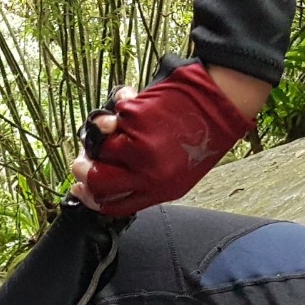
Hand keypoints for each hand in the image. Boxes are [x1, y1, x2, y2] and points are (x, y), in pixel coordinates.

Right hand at [71, 57, 258, 215]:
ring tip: (111, 125)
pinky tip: (126, 99)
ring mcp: (142, 147)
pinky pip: (111, 120)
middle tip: (81, 161)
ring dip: (100, 136)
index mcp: (161, 190)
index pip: (114, 206)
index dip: (91, 198)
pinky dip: (115, 106)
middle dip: (83, 171)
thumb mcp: (180, 171)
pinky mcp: (137, 120)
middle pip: (99, 182)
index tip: (80, 188)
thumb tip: (107, 179)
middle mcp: (150, 174)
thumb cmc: (205, 132)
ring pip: (100, 150)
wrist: (224, 99)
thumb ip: (146, 180)